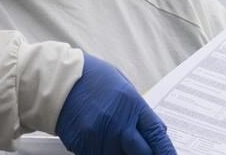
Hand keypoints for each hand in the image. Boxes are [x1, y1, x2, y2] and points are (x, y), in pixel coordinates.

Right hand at [56, 54, 176, 154]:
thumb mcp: (123, 86)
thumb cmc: (92, 78)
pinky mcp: (83, 146)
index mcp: (131, 104)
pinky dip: (104, 153)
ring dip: (122, 153)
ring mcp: (100, 136)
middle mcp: (117, 123)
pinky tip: (102, 142)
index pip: (156, 135)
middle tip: (142, 151)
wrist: (59, 79)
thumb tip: (156, 132)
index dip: (166, 151)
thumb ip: (139, 111)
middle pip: (142, 154)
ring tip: (115, 139)